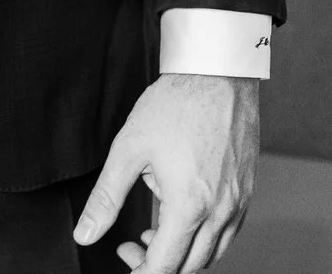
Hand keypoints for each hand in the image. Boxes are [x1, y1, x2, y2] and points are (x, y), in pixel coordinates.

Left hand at [75, 74, 259, 272]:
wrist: (216, 77)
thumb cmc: (173, 108)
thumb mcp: (127, 151)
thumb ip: (106, 199)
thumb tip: (84, 234)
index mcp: (190, 206)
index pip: (167, 265)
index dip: (141, 271)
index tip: (124, 255)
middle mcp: (221, 212)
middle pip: (192, 266)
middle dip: (159, 265)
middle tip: (132, 245)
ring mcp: (239, 203)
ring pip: (214, 253)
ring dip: (184, 255)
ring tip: (154, 233)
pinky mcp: (247, 192)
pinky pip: (229, 233)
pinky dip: (205, 238)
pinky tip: (182, 217)